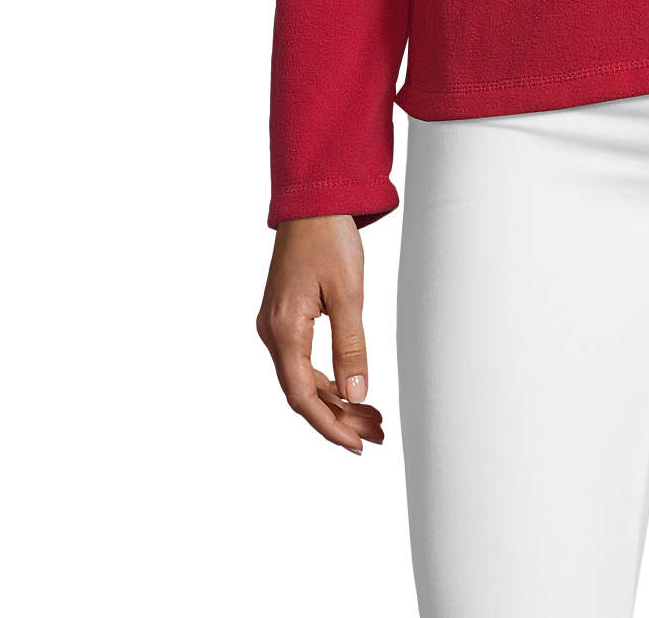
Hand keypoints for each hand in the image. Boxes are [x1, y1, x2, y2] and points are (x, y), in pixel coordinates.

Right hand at [256, 215, 383, 455]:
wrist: (312, 202)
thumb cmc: (329, 239)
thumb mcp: (348, 293)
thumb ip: (351, 346)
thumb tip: (357, 394)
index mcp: (284, 329)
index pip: (302, 395)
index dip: (329, 425)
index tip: (356, 445)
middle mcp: (272, 332)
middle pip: (303, 392)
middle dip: (339, 417)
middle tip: (375, 434)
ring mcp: (276, 325)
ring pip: (303, 378)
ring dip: (336, 400)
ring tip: (372, 418)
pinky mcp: (285, 318)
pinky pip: (302, 360)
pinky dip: (327, 378)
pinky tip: (351, 388)